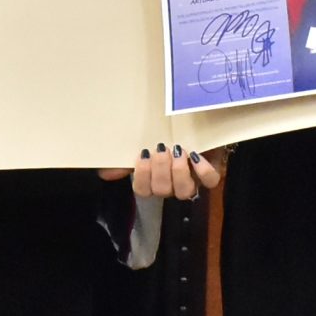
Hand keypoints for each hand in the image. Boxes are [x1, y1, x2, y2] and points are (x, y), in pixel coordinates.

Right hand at [102, 143, 224, 200]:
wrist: (196, 125)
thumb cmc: (166, 136)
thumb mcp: (144, 143)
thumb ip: (124, 159)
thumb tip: (105, 173)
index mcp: (154, 180)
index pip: (143, 191)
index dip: (142, 176)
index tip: (143, 154)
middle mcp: (172, 185)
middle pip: (162, 190)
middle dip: (160, 169)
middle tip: (161, 148)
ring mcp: (192, 181)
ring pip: (183, 191)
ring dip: (178, 171)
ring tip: (178, 151)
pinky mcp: (210, 173)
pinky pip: (209, 181)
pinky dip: (202, 170)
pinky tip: (195, 156)